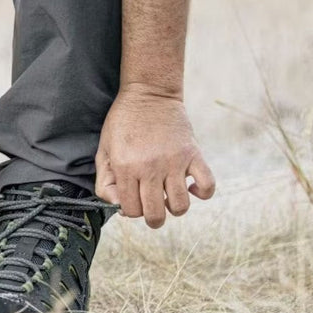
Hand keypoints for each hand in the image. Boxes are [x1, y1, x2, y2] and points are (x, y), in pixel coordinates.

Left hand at [96, 85, 215, 227]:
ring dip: (174, 208)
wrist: (148, 93)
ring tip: (169, 197)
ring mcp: (174, 162)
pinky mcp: (193, 154)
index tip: (133, 200)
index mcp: (126, 168)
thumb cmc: (123, 123)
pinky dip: (202, 193)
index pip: (132, 210)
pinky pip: (208, 185)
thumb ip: (105, 182)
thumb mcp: (104, 151)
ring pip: (180, 206)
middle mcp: (150, 169)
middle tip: (152, 209)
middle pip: (155, 214)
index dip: (131, 211)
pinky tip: (191, 188)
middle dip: (152, 218)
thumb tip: (118, 205)